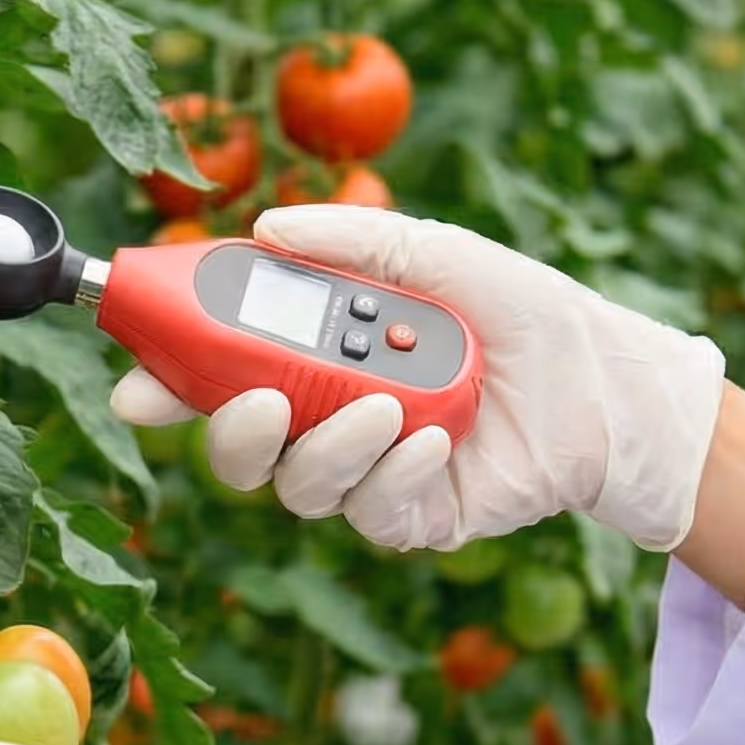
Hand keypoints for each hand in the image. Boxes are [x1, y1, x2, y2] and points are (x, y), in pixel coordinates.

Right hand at [112, 205, 727, 551]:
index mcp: (316, 357)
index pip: (220, 375)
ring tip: (387, 407)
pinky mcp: (412, 518)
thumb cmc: (520, 311)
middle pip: (238, 448)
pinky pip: (369, 515)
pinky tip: (433, 438)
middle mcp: (328, 419)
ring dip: (330, 448)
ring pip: (298, 488)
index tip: (137, 385)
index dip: (168, 384)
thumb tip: (266, 226)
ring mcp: (366, 474)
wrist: (606, 382)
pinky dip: (392, 476)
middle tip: (260, 400)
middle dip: (230, 432)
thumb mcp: (433, 254)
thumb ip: (352, 239)